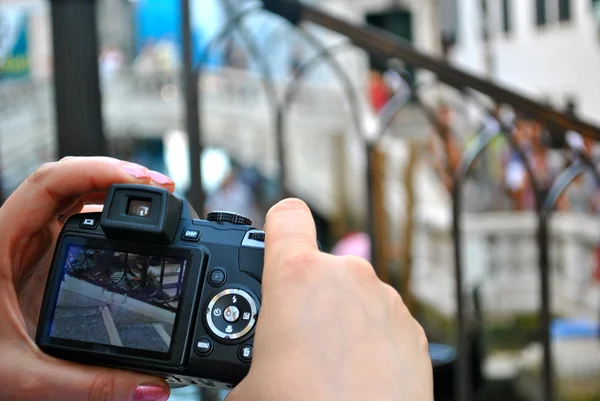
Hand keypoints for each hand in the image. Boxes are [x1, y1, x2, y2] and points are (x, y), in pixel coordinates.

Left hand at [0, 157, 175, 400]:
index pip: (52, 183)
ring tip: (153, 197)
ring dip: (112, 190)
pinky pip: (74, 220)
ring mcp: (27, 246)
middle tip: (162, 188)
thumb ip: (90, 384)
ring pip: (72, 198)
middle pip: (70, 181)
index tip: (143, 181)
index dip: (100, 171)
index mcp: (0, 244)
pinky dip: (104, 213)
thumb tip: (150, 385)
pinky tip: (128, 224)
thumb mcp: (24, 376)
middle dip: (119, 176)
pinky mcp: (37, 260)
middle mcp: (15, 237)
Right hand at [228, 199, 432, 400]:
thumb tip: (246, 366)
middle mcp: (348, 276)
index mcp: (298, 277)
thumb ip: (246, 352)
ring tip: (328, 366)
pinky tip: (358, 376)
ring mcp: (385, 301)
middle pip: (319, 266)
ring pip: (352, 295)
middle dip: (307, 296)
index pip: (287, 215)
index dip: (278, 225)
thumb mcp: (245, 383)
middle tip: (296, 341)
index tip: (275, 241)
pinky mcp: (413, 330)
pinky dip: (369, 339)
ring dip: (340, 318)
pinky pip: (381, 320)